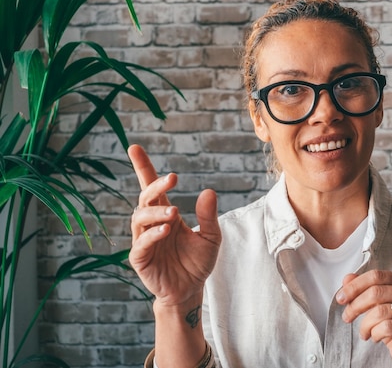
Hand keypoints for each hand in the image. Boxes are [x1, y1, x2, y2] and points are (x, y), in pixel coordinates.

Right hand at [128, 144, 221, 306]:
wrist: (190, 290)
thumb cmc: (197, 262)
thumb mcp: (211, 237)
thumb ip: (208, 216)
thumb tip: (208, 191)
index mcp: (165, 213)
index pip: (151, 187)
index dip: (142, 167)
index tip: (134, 147)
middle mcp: (151, 223)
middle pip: (145, 198)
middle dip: (155, 185)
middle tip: (173, 178)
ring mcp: (143, 240)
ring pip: (140, 218)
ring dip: (156, 212)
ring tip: (174, 213)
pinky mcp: (140, 258)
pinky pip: (141, 243)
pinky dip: (153, 235)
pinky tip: (166, 230)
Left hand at [336, 270, 391, 367]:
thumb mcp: (376, 305)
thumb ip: (362, 288)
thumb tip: (347, 279)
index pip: (377, 276)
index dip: (355, 286)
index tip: (341, 297)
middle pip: (377, 292)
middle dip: (356, 306)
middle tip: (347, 317)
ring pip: (380, 311)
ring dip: (365, 324)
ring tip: (364, 332)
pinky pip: (388, 327)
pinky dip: (375, 333)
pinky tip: (375, 337)